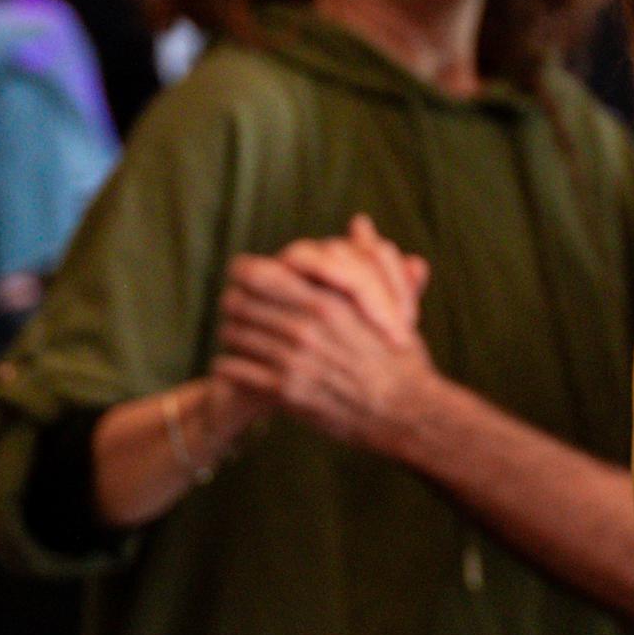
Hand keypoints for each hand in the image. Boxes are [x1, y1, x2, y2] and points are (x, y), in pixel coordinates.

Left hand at [214, 212, 442, 450]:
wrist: (405, 411)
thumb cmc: (399, 355)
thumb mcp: (389, 301)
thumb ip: (368, 260)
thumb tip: (360, 223)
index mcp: (327, 299)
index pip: (257, 272)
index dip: (246, 274)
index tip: (248, 281)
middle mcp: (306, 326)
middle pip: (237, 301)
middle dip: (234, 304)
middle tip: (237, 310)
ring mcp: (294, 359)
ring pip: (232, 334)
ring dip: (231, 335)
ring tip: (237, 338)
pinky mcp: (285, 392)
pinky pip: (233, 369)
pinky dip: (228, 365)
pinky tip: (235, 366)